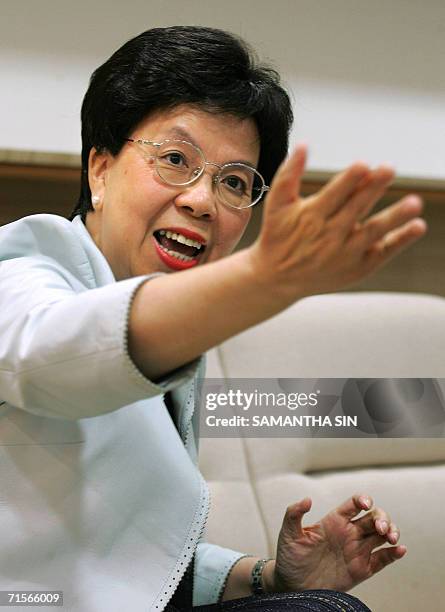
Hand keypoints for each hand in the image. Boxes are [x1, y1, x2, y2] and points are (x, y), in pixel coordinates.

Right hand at [248, 145, 426, 303]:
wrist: (277, 279)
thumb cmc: (278, 235)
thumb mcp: (276, 204)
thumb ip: (288, 174)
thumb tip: (302, 144)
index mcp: (311, 216)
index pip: (334, 194)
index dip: (349, 180)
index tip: (363, 165)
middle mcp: (329, 235)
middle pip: (356, 208)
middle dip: (373, 189)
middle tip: (389, 169)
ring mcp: (345, 253)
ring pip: (373, 232)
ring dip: (395, 217)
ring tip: (414, 203)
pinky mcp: (357, 267)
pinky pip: (382, 252)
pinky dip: (400, 240)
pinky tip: (417, 226)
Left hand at [271, 494, 405, 592]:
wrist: (293, 587)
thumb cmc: (289, 558)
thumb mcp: (288, 534)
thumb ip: (294, 514)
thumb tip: (307, 499)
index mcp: (334, 521)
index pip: (354, 504)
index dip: (364, 499)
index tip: (366, 504)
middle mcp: (349, 533)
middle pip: (374, 517)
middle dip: (382, 519)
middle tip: (381, 529)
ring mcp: (357, 550)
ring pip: (382, 535)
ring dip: (392, 532)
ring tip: (391, 538)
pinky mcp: (362, 569)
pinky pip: (383, 559)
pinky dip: (394, 554)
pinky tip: (400, 550)